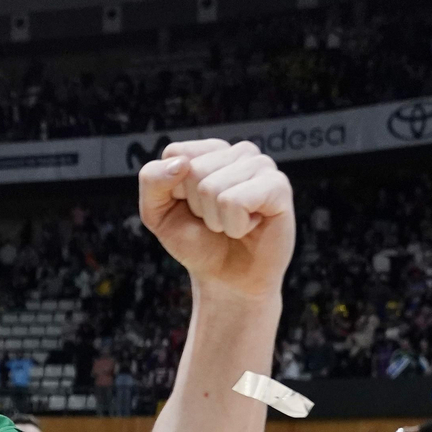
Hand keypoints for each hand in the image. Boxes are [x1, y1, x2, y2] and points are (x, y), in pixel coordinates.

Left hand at [138, 139, 294, 298]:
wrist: (226, 279)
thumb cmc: (196, 242)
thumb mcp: (157, 212)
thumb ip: (152, 180)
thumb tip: (181, 164)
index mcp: (211, 151)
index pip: (175, 153)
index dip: (172, 190)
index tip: (189, 207)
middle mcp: (239, 152)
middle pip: (192, 170)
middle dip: (195, 207)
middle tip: (214, 221)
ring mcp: (262, 166)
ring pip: (211, 187)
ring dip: (214, 219)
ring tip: (231, 224)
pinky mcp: (278, 187)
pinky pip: (234, 201)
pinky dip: (233, 225)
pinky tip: (249, 227)